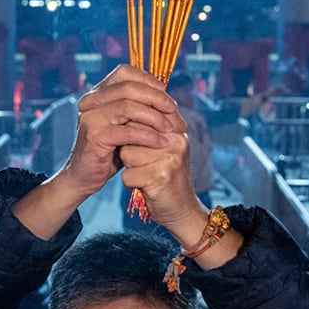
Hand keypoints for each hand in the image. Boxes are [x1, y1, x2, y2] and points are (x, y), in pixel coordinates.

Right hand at [13, 67, 180, 239]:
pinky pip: (127, 131)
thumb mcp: (126, 124)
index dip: (150, 81)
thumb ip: (140, 108)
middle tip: (174, 111)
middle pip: (129, 87)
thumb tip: (167, 95)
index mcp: (98, 93)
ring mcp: (90, 117)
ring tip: (171, 128)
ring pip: (128, 107)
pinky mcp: (94, 136)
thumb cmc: (110, 150)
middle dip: (156, 98)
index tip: (168, 97)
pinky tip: (161, 142)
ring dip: (155, 117)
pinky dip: (148, 136)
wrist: (85, 177)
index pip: (126, 73)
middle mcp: (91, 100)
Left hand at [118, 112, 204, 237]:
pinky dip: (131, 183)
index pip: (143, 114)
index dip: (130, 127)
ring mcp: (170, 159)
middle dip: (129, 147)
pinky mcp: (160, 178)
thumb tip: (126, 100)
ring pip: (127, 154)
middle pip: (131, 132)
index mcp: (177, 129)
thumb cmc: (166, 173)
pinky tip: (144, 186)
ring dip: (129, 166)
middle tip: (141, 161)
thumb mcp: (163, 145)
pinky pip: (128, 175)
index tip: (131, 140)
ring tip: (145, 173)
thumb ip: (151, 124)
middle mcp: (176, 140)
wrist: (182, 208)